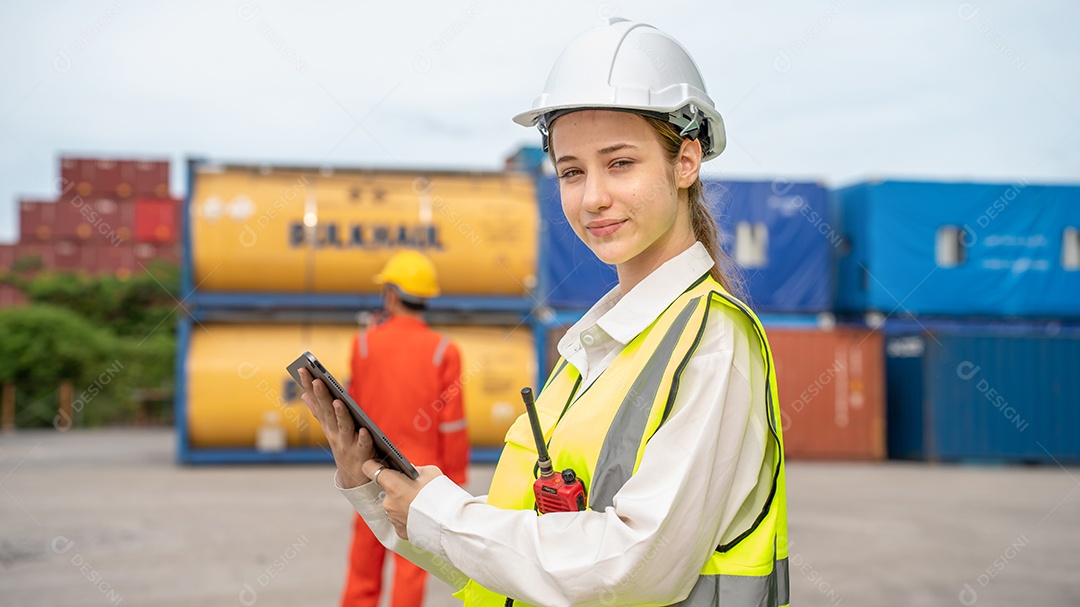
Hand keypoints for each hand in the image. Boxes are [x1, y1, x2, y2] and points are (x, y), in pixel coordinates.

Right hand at [298, 367, 373, 487]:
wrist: (355, 477)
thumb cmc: (344, 447)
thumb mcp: (329, 429)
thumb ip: (319, 411)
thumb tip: (305, 393)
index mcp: (328, 425)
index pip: (317, 401)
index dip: (309, 386)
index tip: (303, 369)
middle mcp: (335, 433)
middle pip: (328, 411)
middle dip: (322, 395)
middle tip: (317, 379)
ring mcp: (347, 444)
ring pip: (344, 426)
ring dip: (341, 414)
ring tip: (338, 401)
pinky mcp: (362, 454)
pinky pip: (363, 445)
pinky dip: (363, 439)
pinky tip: (365, 430)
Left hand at [363, 461, 443, 539]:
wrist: (449, 522)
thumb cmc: (441, 493)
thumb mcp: (430, 472)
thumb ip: (414, 470)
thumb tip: (407, 471)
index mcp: (393, 484)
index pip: (370, 468)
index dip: (373, 465)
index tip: (378, 464)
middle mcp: (388, 502)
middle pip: (387, 490)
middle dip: (397, 488)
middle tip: (414, 489)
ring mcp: (392, 518)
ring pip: (393, 506)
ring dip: (402, 504)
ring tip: (420, 504)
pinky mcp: (399, 531)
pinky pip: (400, 521)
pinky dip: (408, 517)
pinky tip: (420, 516)